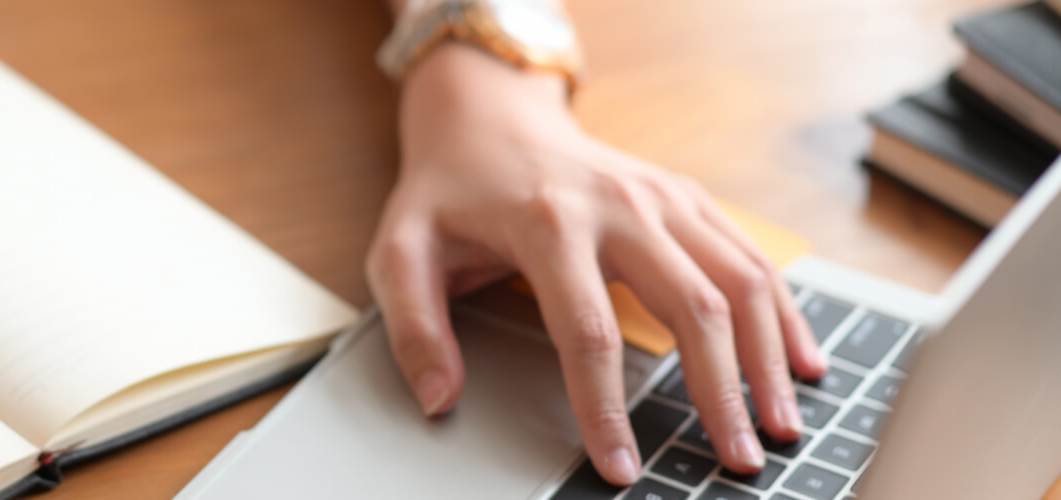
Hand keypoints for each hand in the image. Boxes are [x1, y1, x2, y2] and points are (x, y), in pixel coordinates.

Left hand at [365, 43, 826, 484]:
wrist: (488, 117)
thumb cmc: (447, 193)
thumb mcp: (401, 251)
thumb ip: (413, 326)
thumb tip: (439, 399)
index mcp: (548, 223)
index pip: (588, 332)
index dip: (606, 409)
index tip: (622, 467)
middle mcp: (619, 205)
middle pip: (691, 306)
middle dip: (720, 390)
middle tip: (736, 458)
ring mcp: (663, 197)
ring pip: (740, 279)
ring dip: (768, 357)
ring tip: (782, 425)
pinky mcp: (687, 197)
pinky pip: (751, 257)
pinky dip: (783, 313)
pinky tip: (802, 364)